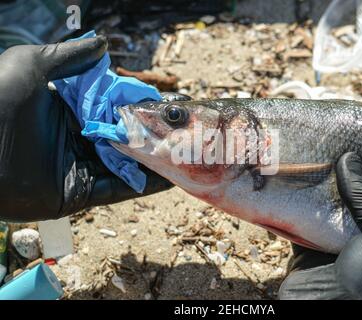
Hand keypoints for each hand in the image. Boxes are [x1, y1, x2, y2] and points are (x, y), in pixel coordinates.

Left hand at [0, 38, 171, 221]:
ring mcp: (81, 167)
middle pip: (125, 136)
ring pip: (127, 164)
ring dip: (156, 160)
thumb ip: (69, 57)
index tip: (166, 104)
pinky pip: (119, 189)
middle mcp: (78, 137)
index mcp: (69, 109)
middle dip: (154, 134)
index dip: (140, 105)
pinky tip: (170, 178)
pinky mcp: (81, 193)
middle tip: (185, 131)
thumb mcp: (29, 66)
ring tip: (186, 155)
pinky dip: (144, 185)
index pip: (115, 106)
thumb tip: (103, 45)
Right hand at [279, 152, 361, 299]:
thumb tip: (350, 159)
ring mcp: (342, 245)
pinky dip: (304, 199)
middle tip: (353, 146)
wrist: (319, 314)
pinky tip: (302, 176)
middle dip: (359, 179)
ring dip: (328, 187)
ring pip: (337, 208)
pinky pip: (309, 217)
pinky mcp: (312, 245)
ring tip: (327, 153)